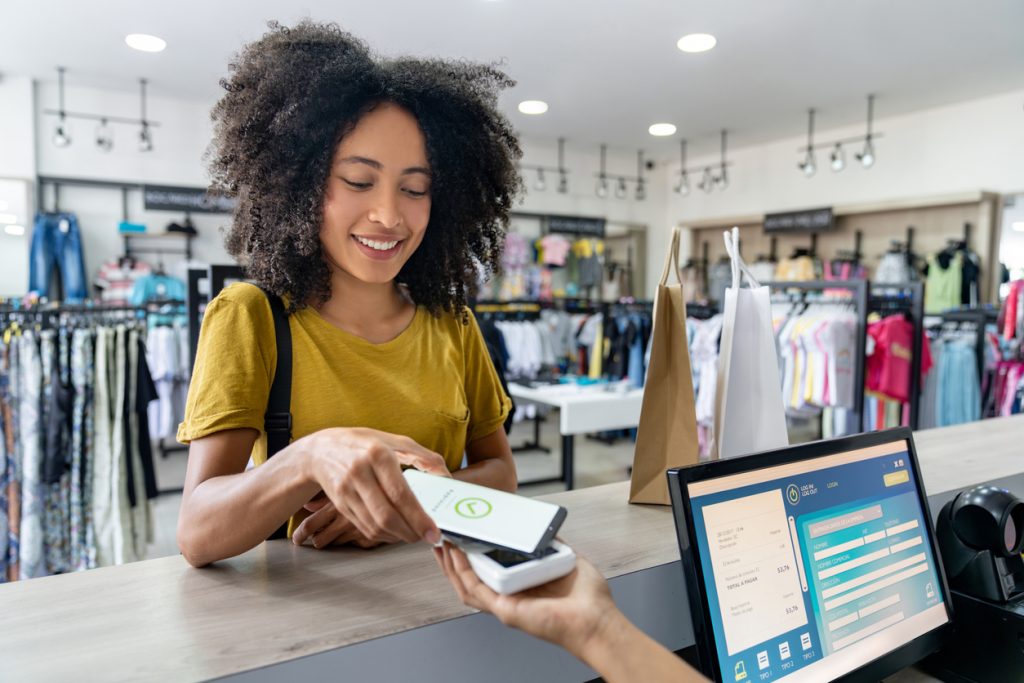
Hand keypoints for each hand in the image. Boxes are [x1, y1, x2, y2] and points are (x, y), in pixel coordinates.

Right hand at [305, 427, 449, 545]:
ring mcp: (347, 491)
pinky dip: (383, 534)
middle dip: (410, 532)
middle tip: (426, 537)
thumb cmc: (363, 444)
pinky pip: (364, 527)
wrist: (321, 450)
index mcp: (377, 455)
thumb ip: (423, 456)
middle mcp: (360, 473)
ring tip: (414, 534)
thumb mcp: (393, 441)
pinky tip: (395, 531)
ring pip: (375, 525)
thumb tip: (446, 476)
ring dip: (398, 536)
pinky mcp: (340, 504)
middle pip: (386, 515)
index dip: (418, 517)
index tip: (433, 531)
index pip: (400, 494)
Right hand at [434, 544, 618, 658]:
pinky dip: (462, 571)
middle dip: (451, 559)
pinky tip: (456, 554)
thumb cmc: (587, 599)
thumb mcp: (565, 558)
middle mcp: (509, 596)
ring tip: (443, 543)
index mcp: (520, 586)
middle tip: (442, 537)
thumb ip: (550, 544)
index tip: (460, 535)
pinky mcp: (505, 609)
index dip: (469, 555)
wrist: (596, 619)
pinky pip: (475, 590)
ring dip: (451, 564)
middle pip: (469, 579)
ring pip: (465, 585)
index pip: (486, 571)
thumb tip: (541, 527)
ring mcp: (504, 604)